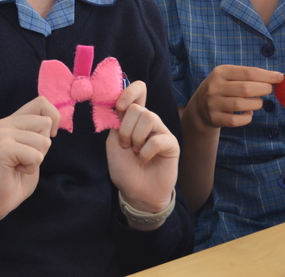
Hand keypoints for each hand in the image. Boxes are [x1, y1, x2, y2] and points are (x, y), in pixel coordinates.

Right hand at [0, 96, 59, 232]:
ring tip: (20, 165)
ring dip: (37, 159)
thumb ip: (40, 132)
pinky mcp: (3, 149)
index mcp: (12, 120)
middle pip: (46, 123)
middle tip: (25, 158)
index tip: (49, 137)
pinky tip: (17, 171)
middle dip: (43, 146)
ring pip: (43, 141)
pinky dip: (31, 168)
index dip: (53, 118)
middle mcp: (5, 123)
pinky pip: (35, 156)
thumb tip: (55, 119)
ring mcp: (2, 134)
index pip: (41, 102)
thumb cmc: (15, 177)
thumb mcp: (33, 148)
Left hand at [106, 82, 178, 218]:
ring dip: (136, 138)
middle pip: (138, 107)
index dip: (129, 92)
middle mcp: (148, 121)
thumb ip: (117, 123)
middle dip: (125, 128)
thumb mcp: (113, 143)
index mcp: (133, 118)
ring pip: (148, 117)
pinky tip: (144, 159)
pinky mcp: (171, 144)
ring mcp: (161, 131)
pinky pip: (157, 139)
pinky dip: (145, 151)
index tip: (118, 106)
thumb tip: (120, 104)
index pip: (138, 90)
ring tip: (135, 152)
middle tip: (125, 145)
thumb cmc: (125, 169)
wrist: (137, 193)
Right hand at [187, 65, 283, 129]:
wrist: (200, 107)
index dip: (267, 76)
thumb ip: (249, 76)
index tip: (280, 78)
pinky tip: (248, 114)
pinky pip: (236, 121)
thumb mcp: (229, 76)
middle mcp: (215, 86)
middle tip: (269, 90)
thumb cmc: (222, 88)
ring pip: (241, 105)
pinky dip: (247, 118)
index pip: (248, 72)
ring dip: (256, 104)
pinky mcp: (215, 118)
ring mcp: (213, 103)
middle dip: (263, 89)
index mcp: (220, 72)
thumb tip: (276, 77)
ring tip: (258, 102)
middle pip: (246, 89)